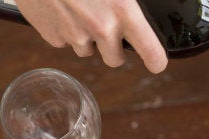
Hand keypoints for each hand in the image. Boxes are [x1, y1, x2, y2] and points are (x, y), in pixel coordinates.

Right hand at [15, 0, 167, 73]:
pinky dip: (63, 30)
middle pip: (115, 60)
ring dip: (86, 37)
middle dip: (113, 48)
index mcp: (124, 12)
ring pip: (87, 50)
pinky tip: (61, 10)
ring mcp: (75, 34)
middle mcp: (102, 28)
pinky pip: (63, 41)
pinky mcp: (51, 35)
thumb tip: (135, 10)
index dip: (156, 60)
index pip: (152, 53)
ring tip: (79, 10)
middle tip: (106, 27)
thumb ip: (128, 1)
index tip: (156, 62)